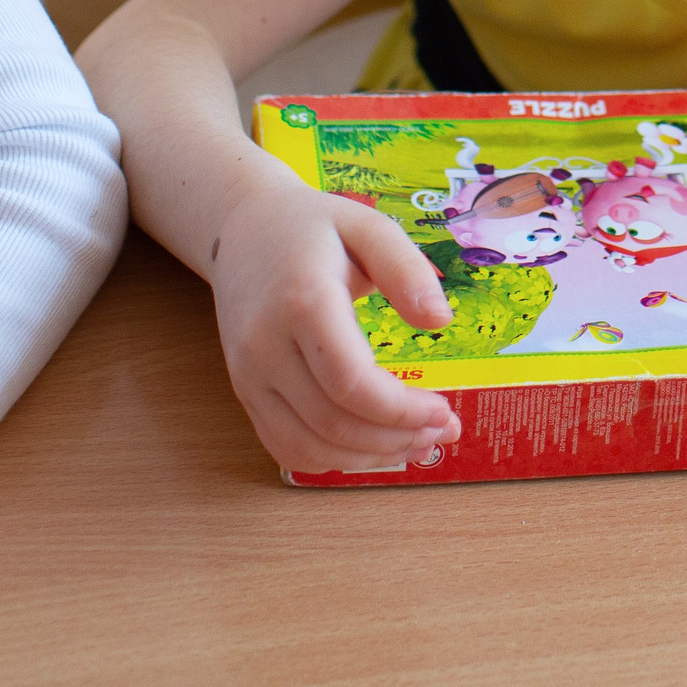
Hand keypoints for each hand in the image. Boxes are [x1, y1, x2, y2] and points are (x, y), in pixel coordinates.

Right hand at [210, 176, 461, 473]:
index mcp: (301, 302)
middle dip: (398, 437)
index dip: (402, 410)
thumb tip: (440, 320)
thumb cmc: (311, 227)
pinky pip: (285, 448)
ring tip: (417, 442)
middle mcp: (265, 346)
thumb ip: (406, 269)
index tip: (445, 411)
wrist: (241, 229)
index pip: (350, 382)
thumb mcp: (366, 226)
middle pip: (333, 422)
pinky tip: (371, 445)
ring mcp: (248, 374)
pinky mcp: (244, 392)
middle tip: (444, 430)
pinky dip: (332, 460)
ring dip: (370, 457)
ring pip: (308, 446)